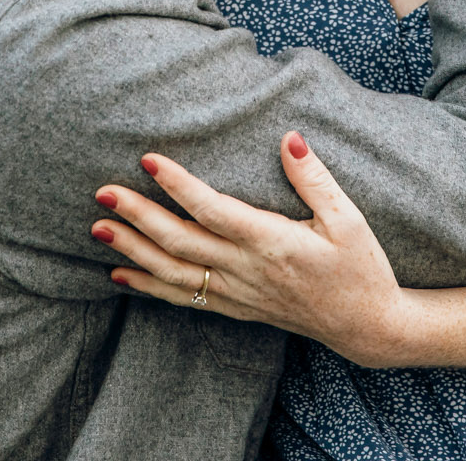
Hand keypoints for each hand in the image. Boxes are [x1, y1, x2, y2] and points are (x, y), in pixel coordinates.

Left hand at [88, 134, 412, 367]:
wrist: (368, 327)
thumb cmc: (361, 267)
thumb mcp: (349, 218)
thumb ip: (314, 178)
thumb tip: (288, 138)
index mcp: (273, 243)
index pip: (213, 210)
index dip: (178, 185)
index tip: (148, 158)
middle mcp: (248, 271)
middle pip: (181, 243)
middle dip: (137, 217)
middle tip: (102, 192)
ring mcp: (239, 294)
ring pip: (174, 274)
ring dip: (133, 251)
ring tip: (97, 230)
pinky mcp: (237, 308)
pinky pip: (184, 298)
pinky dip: (150, 286)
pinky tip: (121, 272)